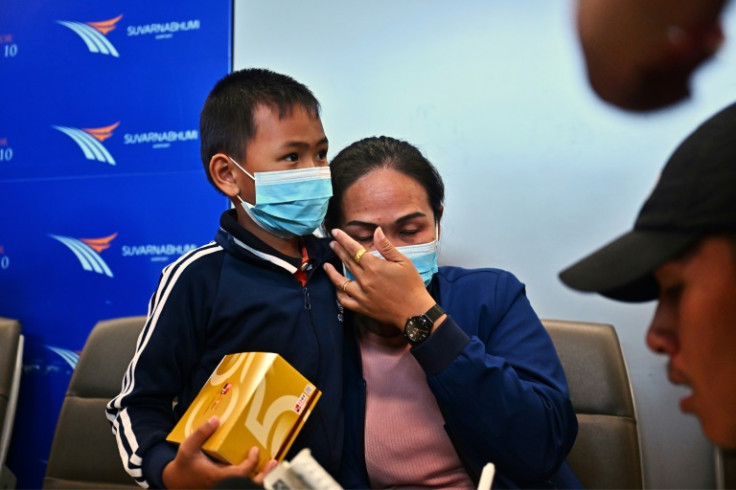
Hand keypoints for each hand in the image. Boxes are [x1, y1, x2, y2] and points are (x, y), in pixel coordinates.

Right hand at [162, 416, 277, 488]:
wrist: (176, 481)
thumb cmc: (184, 465)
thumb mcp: (188, 447)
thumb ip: (201, 433)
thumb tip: (215, 420)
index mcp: (216, 476)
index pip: (239, 473)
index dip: (250, 463)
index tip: (255, 450)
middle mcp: (222, 484)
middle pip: (248, 485)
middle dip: (263, 475)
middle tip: (273, 462)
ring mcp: (224, 486)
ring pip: (247, 486)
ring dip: (261, 477)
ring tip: (271, 466)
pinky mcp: (225, 486)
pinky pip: (242, 485)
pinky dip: (252, 478)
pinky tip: (259, 469)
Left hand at [324, 227, 435, 329]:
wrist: (414, 312)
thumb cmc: (412, 285)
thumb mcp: (403, 262)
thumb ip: (386, 246)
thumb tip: (377, 231)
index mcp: (374, 266)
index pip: (354, 249)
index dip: (343, 239)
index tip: (335, 232)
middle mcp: (364, 280)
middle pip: (346, 262)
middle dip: (338, 251)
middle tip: (332, 243)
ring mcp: (361, 295)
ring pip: (340, 282)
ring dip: (332, 272)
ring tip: (327, 265)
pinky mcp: (362, 308)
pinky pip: (344, 300)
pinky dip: (339, 293)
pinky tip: (336, 288)